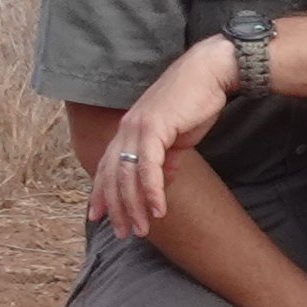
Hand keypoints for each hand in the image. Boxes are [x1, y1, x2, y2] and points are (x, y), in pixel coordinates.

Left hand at [89, 40, 234, 237]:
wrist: (208, 73)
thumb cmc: (195, 101)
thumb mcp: (177, 136)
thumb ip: (167, 157)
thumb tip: (164, 178)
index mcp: (128, 130)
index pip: (107, 167)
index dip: (101, 193)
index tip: (98, 217)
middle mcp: (126, 130)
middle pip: (112, 176)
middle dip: (116, 208)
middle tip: (123, 233)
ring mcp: (137, 128)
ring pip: (127, 176)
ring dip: (134, 206)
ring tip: (142, 229)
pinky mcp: (154, 129)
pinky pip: (148, 168)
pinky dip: (152, 191)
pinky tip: (159, 210)